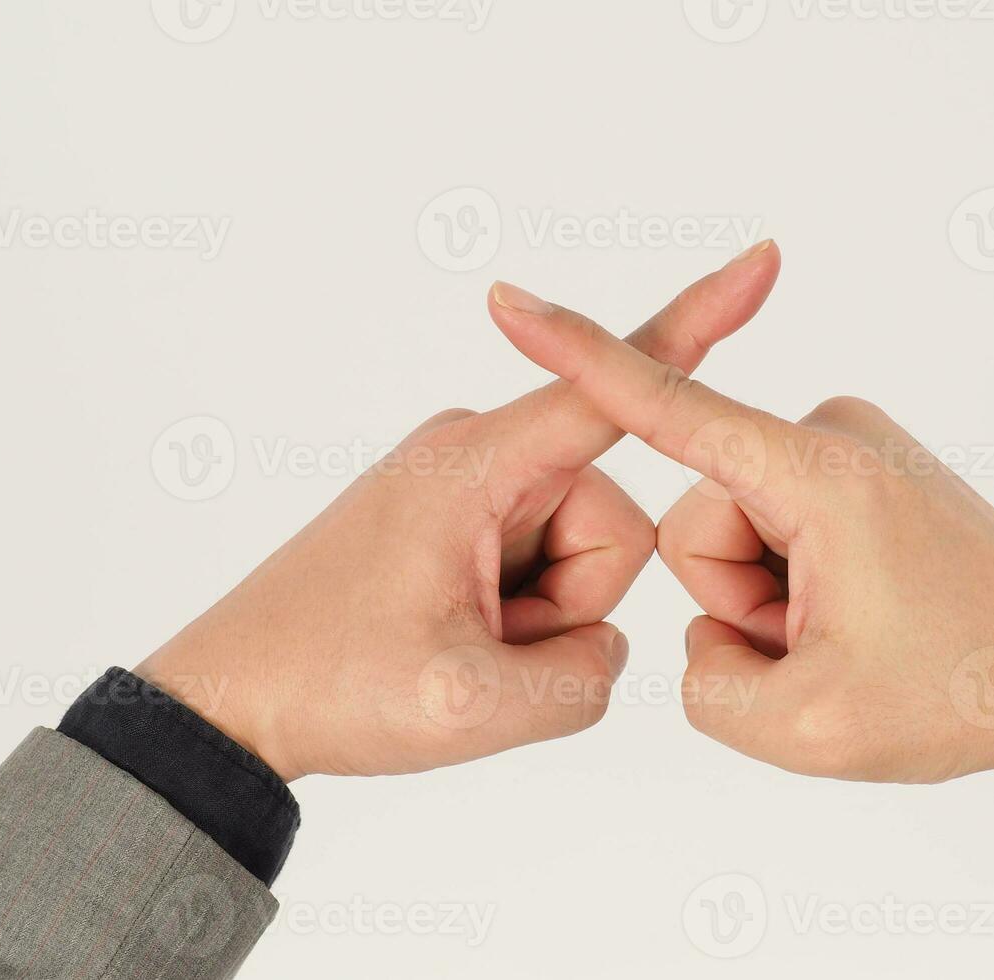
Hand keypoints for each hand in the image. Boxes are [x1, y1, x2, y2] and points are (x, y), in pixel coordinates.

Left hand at [134, 242, 781, 781]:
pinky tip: (451, 639)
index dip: (697, 325)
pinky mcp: (461, 518)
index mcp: (477, 465)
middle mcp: (478, 453)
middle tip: (476, 644)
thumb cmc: (327, 684)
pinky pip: (543, 568)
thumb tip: (607, 646)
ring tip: (453, 644)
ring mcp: (469, 485)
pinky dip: (516, 620)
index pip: (612, 393)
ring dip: (537, 621)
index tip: (762, 261)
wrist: (231, 701)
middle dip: (568, 604)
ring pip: (583, 556)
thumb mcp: (471, 706)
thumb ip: (585, 677)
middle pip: (614, 525)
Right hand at [489, 283, 993, 791]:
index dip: (578, 357)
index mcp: (816, 475)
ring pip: (737, 533)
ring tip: (859, 635)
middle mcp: (834, 435)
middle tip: (832, 646)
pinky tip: (871, 619)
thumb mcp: (803, 730)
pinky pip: (781, 528)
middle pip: (698, 522)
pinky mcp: (868, 469)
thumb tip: (707, 636)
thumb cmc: (961, 697)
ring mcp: (856, 447)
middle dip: (741, 599)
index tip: (509, 299)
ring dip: (775, 602)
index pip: (667, 409)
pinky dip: (803, 589)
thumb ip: (705, 685)